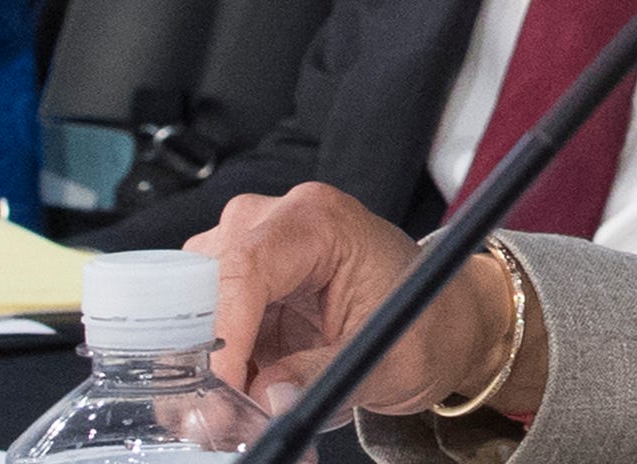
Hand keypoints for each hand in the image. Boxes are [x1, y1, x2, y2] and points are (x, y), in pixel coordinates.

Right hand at [190, 184, 541, 422]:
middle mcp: (278, 222)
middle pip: (204, 282)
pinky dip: (215, 367)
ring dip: (204, 364)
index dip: (222, 333)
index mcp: (320, 222)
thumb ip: (323, 379)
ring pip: (191, 305)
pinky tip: (238, 397)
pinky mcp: (246, 284)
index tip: (219, 389)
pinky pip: (205, 324)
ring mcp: (255, 249)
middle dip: (201, 354)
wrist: (444, 323)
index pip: (246, 267)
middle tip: (212, 415)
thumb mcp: (388, 362)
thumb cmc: (429, 324)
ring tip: (233, 413)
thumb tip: (266, 398)